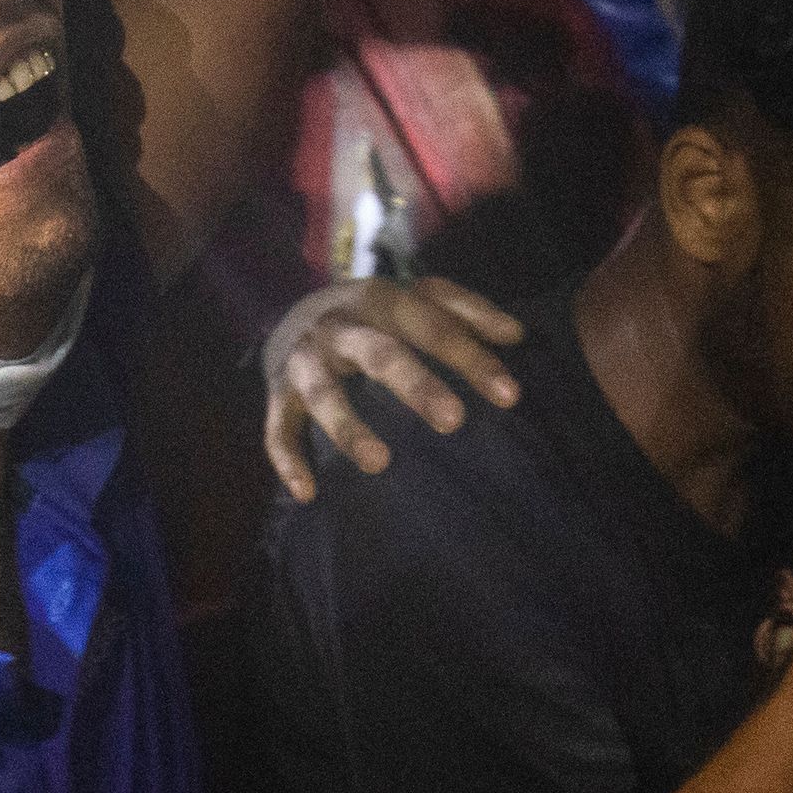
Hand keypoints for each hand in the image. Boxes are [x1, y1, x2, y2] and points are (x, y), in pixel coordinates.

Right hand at [257, 277, 524, 502]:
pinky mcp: (278, 393)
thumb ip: (465, 310)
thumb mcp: (415, 299)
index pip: (433, 326)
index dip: (470, 359)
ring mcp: (305, 359)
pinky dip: (288, 460)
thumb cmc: (374, 316)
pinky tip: (308, 492)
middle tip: (453, 421)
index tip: (509, 396)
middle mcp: (340, 325)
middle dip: (416, 385)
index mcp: (381, 300)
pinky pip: (278, 428)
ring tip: (378, 462)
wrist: (292, 315)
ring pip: (324, 392)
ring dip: (348, 427)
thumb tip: (515, 334)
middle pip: (380, 353)